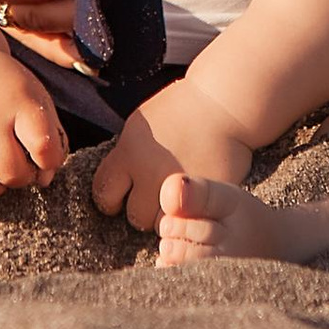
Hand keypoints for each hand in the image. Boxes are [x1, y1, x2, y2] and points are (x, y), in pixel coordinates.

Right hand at [0, 43, 68, 199]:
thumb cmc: (5, 91)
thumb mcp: (35, 100)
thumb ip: (49, 140)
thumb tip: (43, 182)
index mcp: (20, 102)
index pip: (44, 149)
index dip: (48, 161)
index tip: (42, 156)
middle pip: (11, 174)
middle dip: (20, 178)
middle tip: (15, 165)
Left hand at [92, 94, 256, 233]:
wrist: (224, 103)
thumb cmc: (180, 110)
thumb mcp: (141, 125)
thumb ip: (126, 157)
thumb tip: (115, 187)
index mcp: (130, 151)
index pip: (104, 193)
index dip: (110, 198)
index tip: (119, 196)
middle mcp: (152, 172)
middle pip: (135, 215)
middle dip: (143, 209)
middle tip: (154, 197)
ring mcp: (182, 187)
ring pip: (164, 225)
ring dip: (169, 216)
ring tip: (176, 201)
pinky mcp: (208, 196)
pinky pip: (193, 220)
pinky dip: (193, 214)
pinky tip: (195, 200)